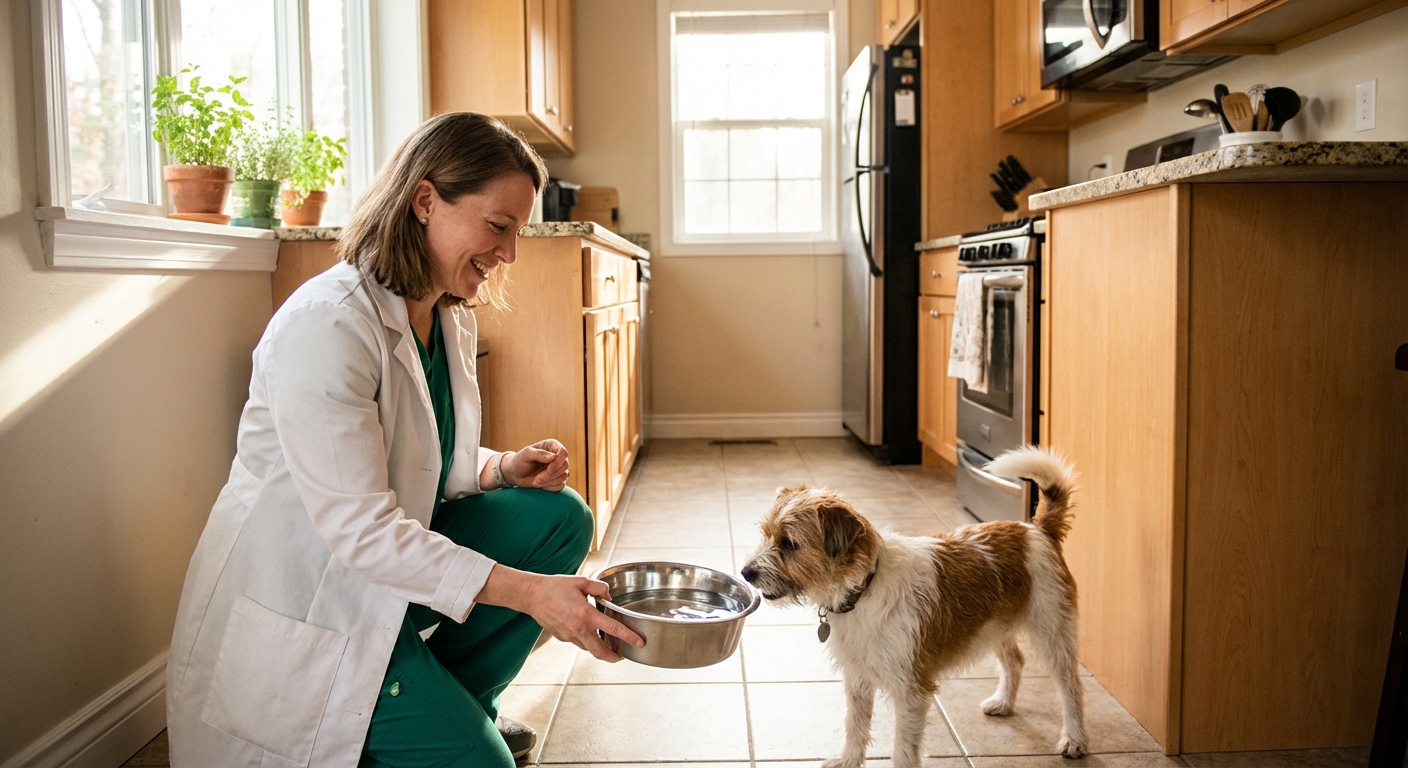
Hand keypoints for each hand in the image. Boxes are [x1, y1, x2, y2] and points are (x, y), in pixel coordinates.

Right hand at [478, 565, 644, 661]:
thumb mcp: (581, 581)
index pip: (613, 629)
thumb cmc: (555, 587)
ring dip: (599, 648)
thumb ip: (599, 588)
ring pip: (588, 648)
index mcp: (586, 615)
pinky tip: (586, 630)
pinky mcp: (561, 637)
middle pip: (601, 651)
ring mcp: (569, 636)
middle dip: (614, 657)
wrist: (531, 595)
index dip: (629, 637)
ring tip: (607, 643)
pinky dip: (585, 640)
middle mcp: (578, 629)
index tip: (639, 643)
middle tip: (622, 655)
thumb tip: (608, 595)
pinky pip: (577, 642)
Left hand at [502, 439, 569, 490]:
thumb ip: (539, 454)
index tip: (548, 470)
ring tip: (536, 481)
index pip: (563, 453)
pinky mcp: (557, 479)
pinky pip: (561, 485)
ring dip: (549, 482)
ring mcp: (558, 468)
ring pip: (563, 476)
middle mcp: (557, 456)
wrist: (515, 474)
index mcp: (551, 446)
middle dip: (550, 475)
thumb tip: (553, 457)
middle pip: (564, 466)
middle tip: (537, 479)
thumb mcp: (526, 455)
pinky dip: (550, 487)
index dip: (557, 463)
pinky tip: (540, 484)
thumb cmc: (519, 461)